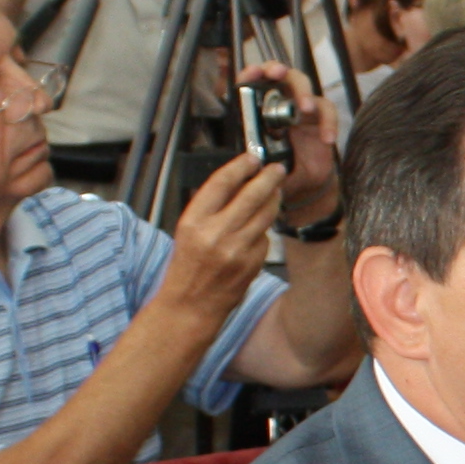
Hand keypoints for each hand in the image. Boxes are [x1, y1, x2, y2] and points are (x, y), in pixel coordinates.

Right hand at [149, 151, 281, 328]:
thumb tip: (238, 179)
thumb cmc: (187, 265)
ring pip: (266, 214)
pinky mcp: (253, 263)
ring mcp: (237, 250)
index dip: (241, 166)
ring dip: (273, 200)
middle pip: (252, 194)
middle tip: (277, 169)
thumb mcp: (187, 230)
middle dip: (269, 178)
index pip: (222, 182)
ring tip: (274, 192)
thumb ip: (210, 206)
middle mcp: (216, 233)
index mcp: (194, 221)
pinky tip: (255, 233)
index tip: (253, 158)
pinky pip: (265, 238)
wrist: (191, 305)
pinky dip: (262, 231)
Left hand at [247, 62, 337, 217]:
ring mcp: (301, 109)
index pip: (254, 85)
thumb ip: (256, 162)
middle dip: (279, 70)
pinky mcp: (320, 118)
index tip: (253, 72)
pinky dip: (329, 123)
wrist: (302, 184)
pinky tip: (327, 138)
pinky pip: (327, 111)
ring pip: (305, 86)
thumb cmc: (278, 170)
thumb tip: (249, 164)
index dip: (252, 73)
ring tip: (305, 107)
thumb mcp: (262, 166)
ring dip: (304, 93)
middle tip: (279, 74)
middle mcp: (280, 104)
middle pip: (280, 76)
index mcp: (260, 110)